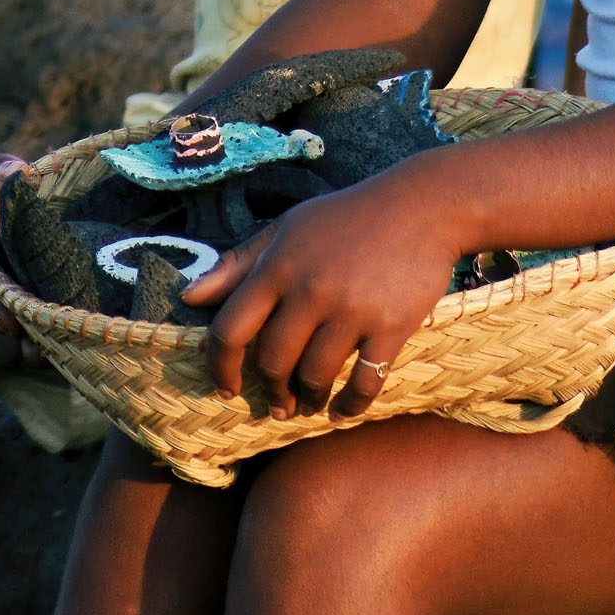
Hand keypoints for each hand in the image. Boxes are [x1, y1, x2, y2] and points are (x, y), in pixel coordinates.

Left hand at [184, 174, 459, 420]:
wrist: (424, 205)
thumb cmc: (348, 216)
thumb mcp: (290, 227)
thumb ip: (240, 262)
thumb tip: (190, 297)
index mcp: (280, 265)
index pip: (229, 330)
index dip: (220, 367)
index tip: (226, 388)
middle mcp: (310, 289)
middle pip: (273, 362)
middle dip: (272, 389)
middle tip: (280, 400)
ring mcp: (351, 309)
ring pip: (314, 377)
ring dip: (309, 399)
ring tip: (311, 402)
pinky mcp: (390, 326)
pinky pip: (363, 384)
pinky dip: (349, 406)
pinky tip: (343, 409)